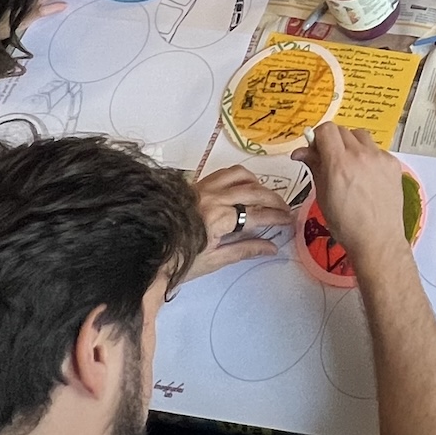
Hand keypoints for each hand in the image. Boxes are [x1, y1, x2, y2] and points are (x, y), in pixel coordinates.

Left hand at [180, 165, 296, 281]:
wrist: (145, 252)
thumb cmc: (178, 262)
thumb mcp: (214, 261)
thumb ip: (245, 250)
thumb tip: (272, 247)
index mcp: (218, 218)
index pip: (257, 214)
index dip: (277, 217)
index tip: (290, 220)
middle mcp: (213, 197)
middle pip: (254, 192)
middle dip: (274, 200)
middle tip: (285, 210)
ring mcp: (204, 188)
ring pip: (241, 175)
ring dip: (258, 184)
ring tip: (266, 196)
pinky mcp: (196, 185)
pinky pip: (224, 173)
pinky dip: (240, 176)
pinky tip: (244, 186)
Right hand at [294, 123, 412, 266]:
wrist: (377, 239)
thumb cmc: (346, 224)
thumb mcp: (322, 195)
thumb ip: (314, 167)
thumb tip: (302, 152)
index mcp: (339, 164)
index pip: (326, 129)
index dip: (318, 137)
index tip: (316, 148)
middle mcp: (361, 156)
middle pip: (342, 131)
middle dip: (332, 142)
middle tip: (330, 159)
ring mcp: (380, 158)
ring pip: (361, 137)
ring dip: (351, 145)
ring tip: (350, 165)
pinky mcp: (393, 164)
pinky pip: (376, 150)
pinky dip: (368, 157)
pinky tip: (367, 176)